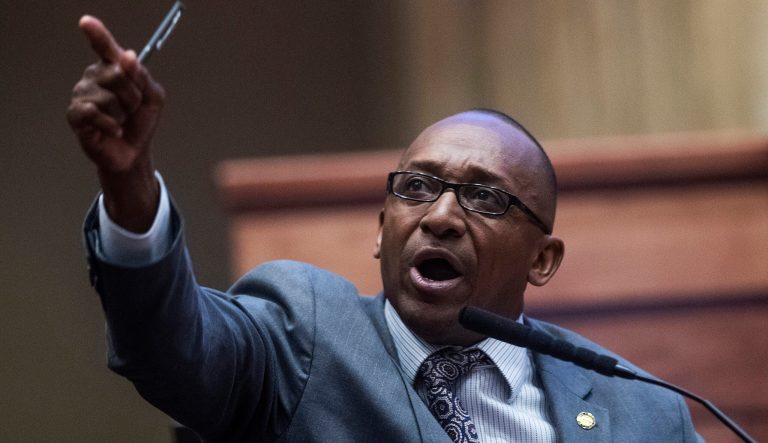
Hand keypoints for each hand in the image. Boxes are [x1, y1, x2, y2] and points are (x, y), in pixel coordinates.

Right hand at [67, 16, 164, 231]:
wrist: (134, 152)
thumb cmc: (141, 122)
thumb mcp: (153, 97)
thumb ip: (143, 76)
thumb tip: (128, 56)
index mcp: (112, 68)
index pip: (104, 47)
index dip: (97, 34)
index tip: (87, 23)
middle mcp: (94, 77)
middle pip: (117, 74)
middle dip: (134, 95)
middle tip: (133, 108)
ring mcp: (82, 95)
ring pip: (108, 97)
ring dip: (123, 114)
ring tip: (121, 121)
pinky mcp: (76, 115)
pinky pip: (94, 113)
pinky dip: (112, 125)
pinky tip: (115, 130)